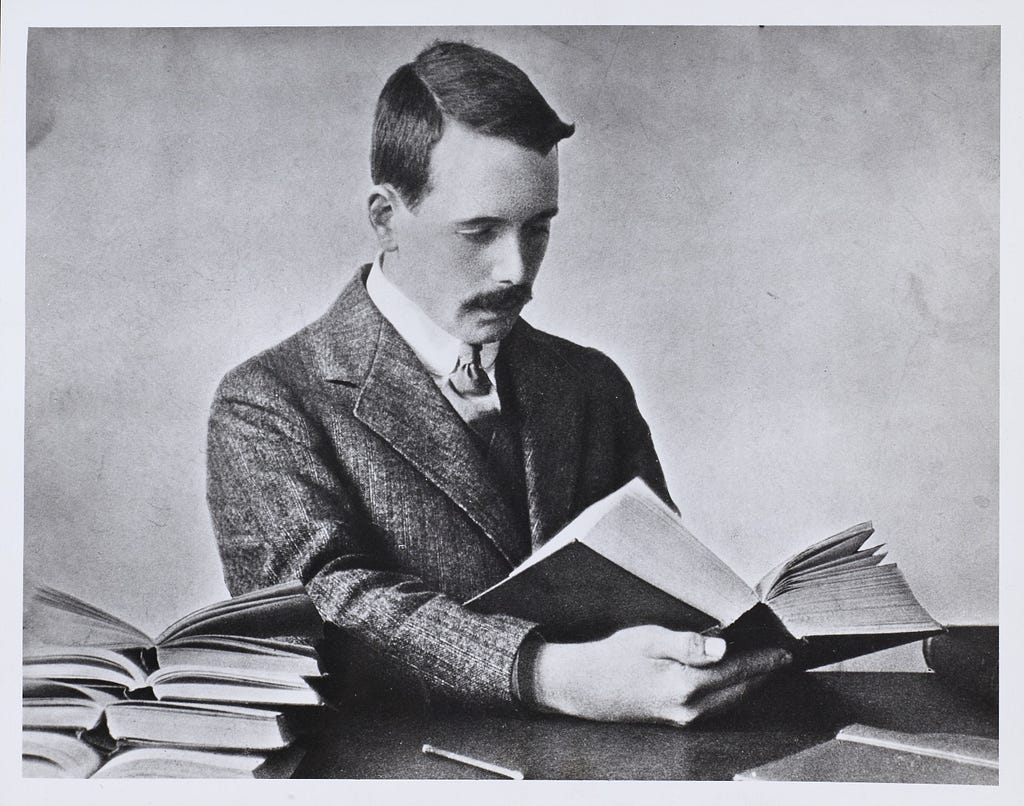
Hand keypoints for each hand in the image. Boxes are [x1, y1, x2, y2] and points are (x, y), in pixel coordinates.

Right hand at [529, 625, 790, 725]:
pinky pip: (716, 708)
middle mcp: (690, 709)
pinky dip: (732, 693)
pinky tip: (734, 681)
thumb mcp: (647, 639)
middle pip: (741, 691)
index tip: (787, 651)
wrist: (582, 686)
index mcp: (685, 686)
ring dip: (751, 685)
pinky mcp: (676, 721)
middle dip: (764, 674)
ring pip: (731, 702)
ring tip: (766, 668)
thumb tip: (724, 647)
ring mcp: (683, 719)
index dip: (765, 661)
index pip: (738, 671)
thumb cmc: (612, 656)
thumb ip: (687, 644)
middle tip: (784, 657)